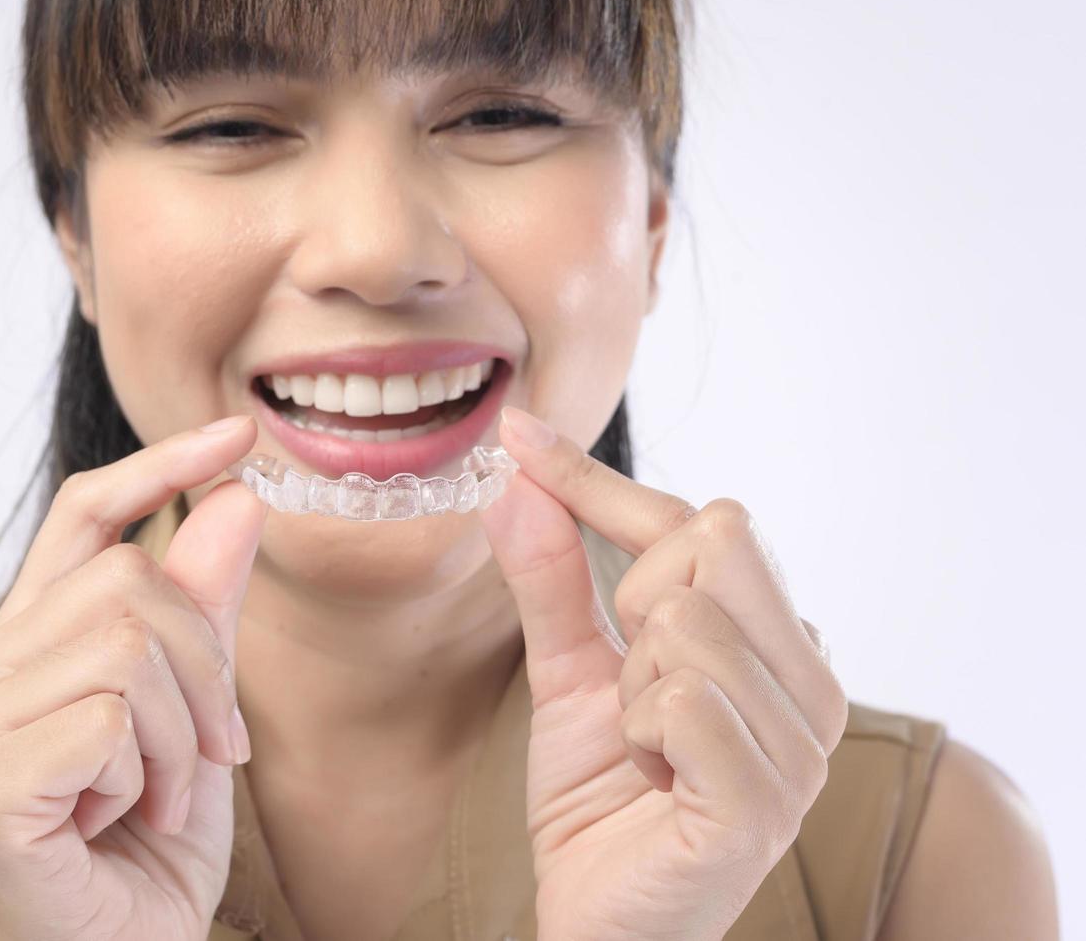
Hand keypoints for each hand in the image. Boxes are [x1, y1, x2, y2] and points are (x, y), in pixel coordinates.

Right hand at [0, 417, 265, 940]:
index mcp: (23, 641)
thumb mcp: (198, 711)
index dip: (158, 466)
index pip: (83, 517)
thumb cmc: (151, 841)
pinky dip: (154, 776)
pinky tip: (122, 823)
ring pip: (130, 645)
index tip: (237, 435)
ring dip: (184, 735)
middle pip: (131, 579)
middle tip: (210, 752)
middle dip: (207, 668)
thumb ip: (207, 610)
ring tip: (160, 795)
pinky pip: (112, 720)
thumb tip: (237, 499)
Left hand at [479, 408, 847, 940]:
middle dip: (633, 600)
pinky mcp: (765, 802)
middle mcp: (812, 685)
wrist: (602, 922)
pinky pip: (681, 697)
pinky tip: (652, 777)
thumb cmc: (601, 803)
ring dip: (628, 685)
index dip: (597, 480)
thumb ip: (550, 579)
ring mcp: (802, 746)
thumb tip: (515, 480)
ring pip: (684, 620)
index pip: (702, 520)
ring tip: (643, 746)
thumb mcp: (569, 675)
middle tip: (628, 681)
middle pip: (709, 540)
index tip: (518, 436)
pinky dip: (637, 732)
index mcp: (780, 646)